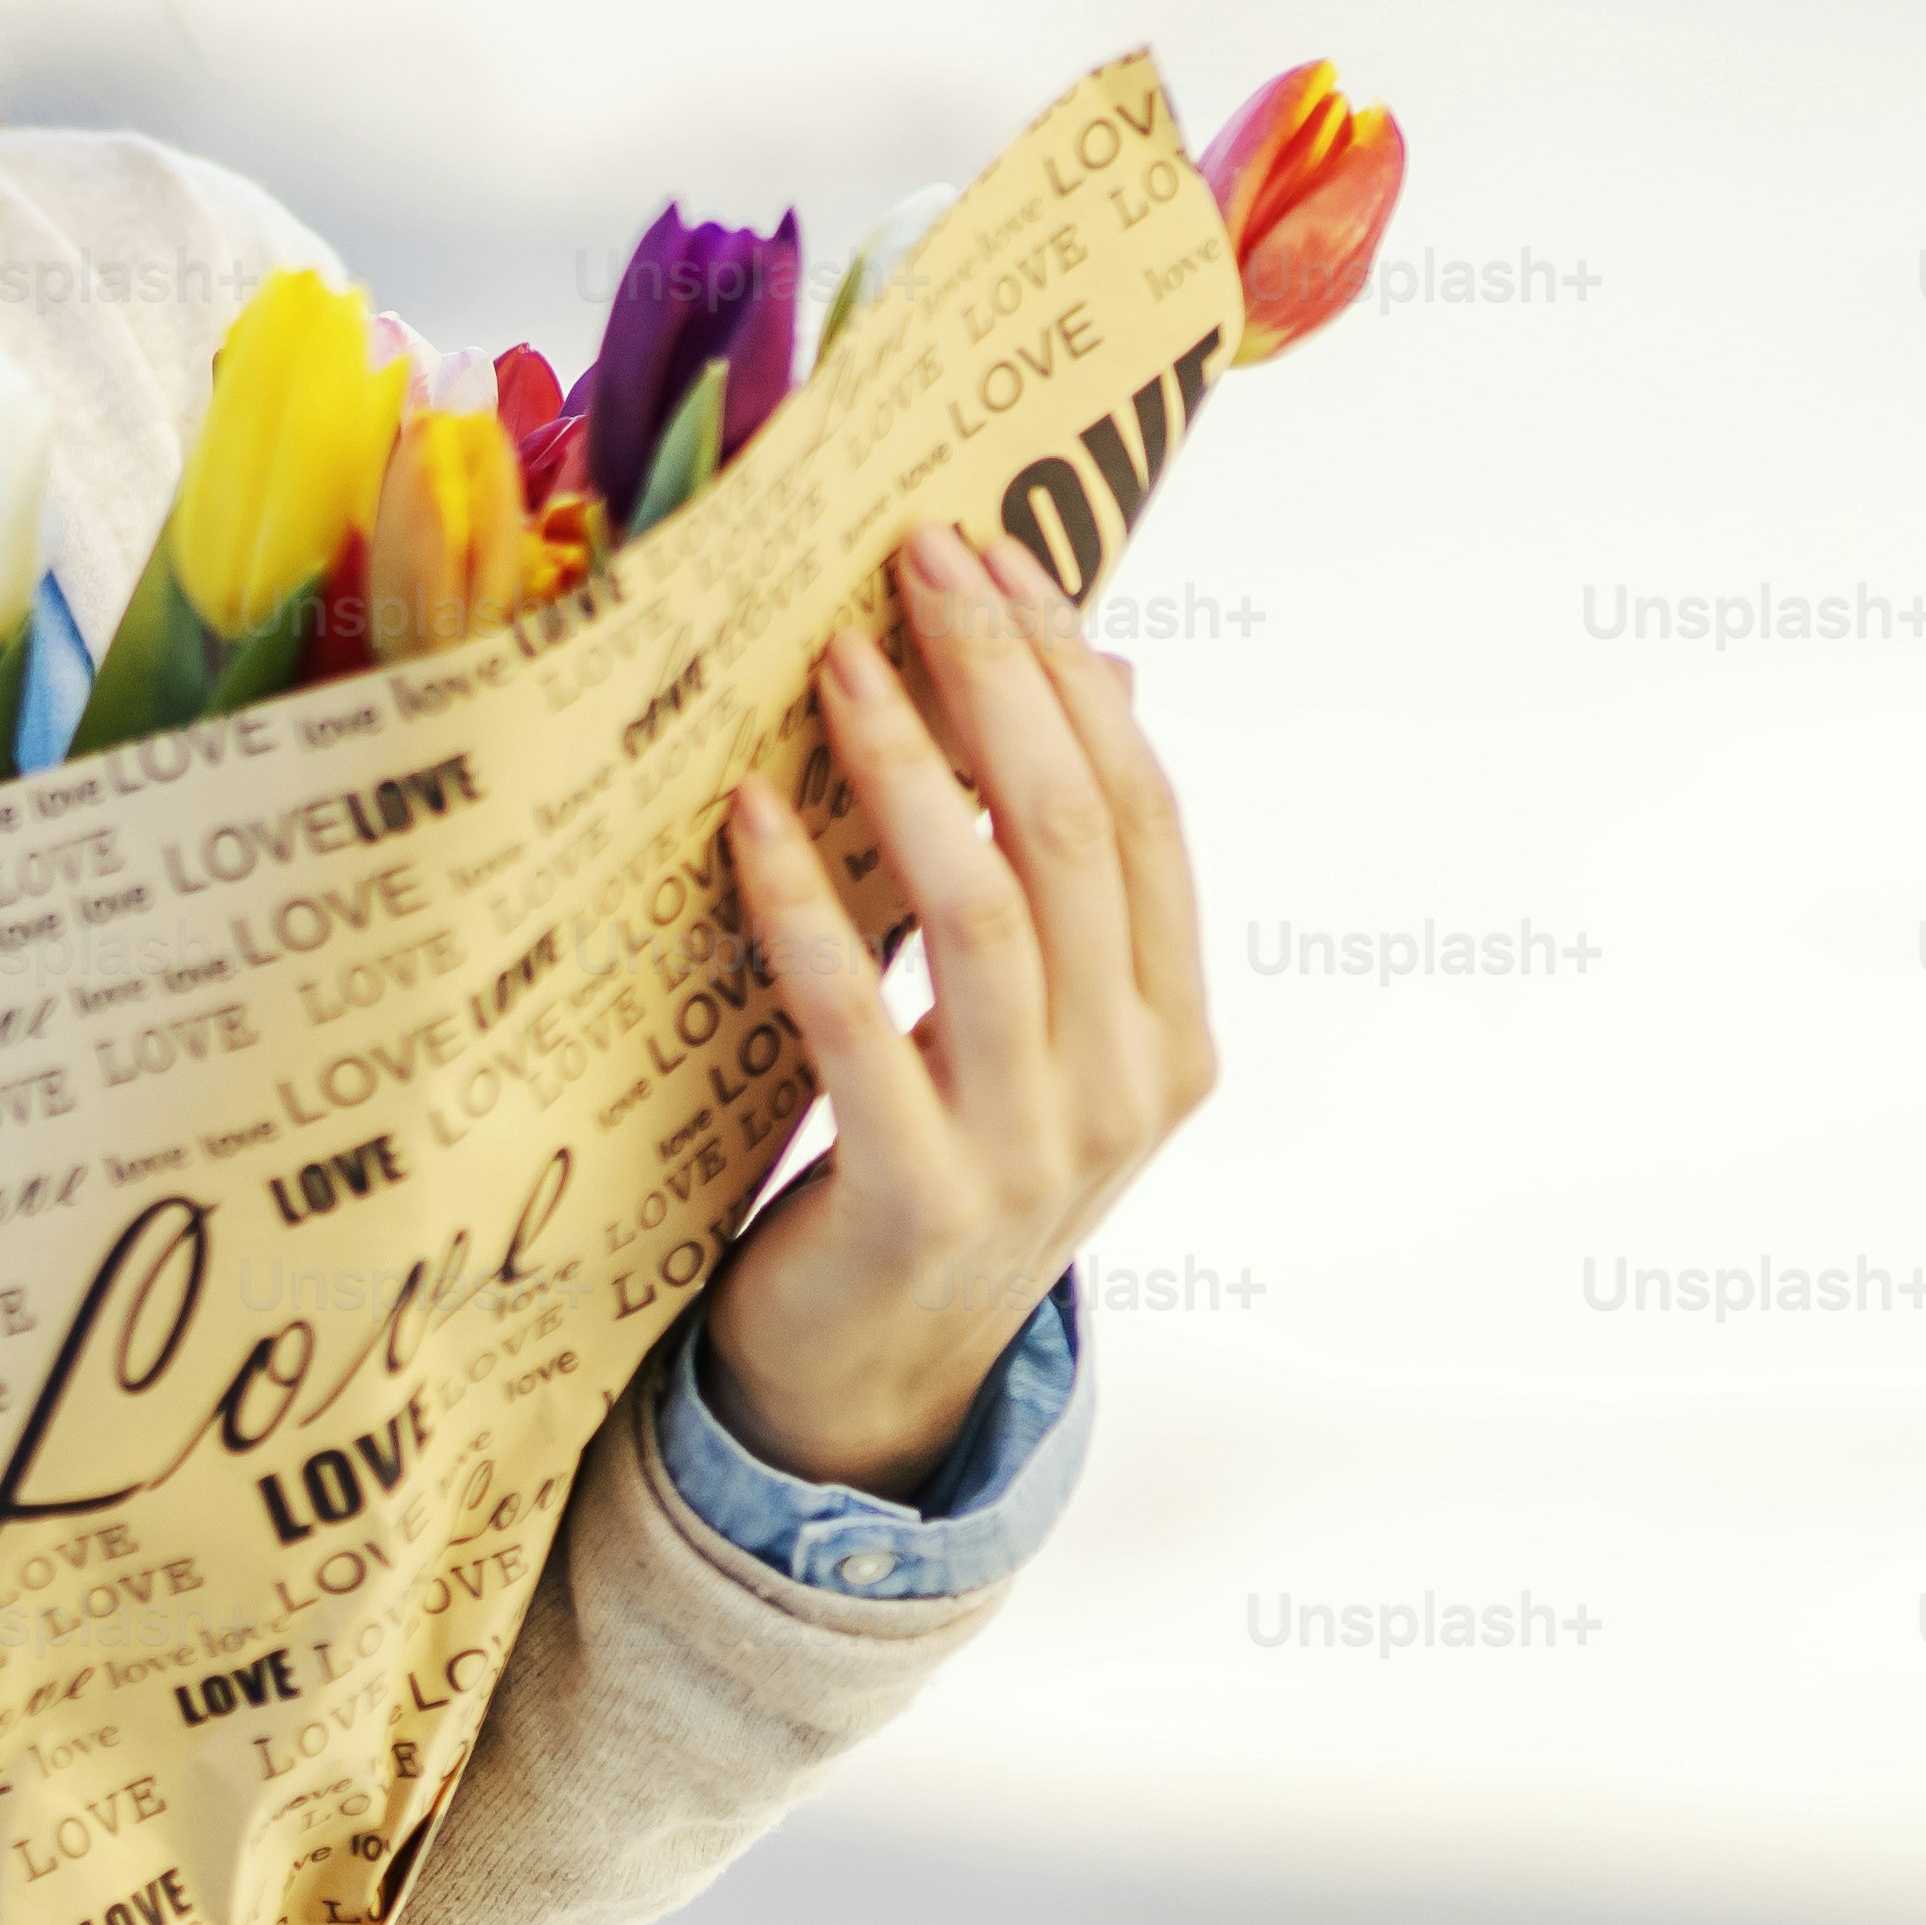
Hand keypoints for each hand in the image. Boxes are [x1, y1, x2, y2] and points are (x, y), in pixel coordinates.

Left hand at [698, 516, 1217, 1495]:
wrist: (877, 1374)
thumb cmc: (940, 1155)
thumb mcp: (1024, 1026)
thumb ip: (1055, 877)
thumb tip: (1087, 663)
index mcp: (1176, 1029)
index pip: (1145, 811)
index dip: (1068, 672)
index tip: (991, 549)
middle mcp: (1131, 1084)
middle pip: (1075, 836)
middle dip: (994, 678)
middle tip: (910, 557)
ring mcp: (1036, 1148)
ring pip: (986, 911)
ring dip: (908, 764)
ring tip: (831, 655)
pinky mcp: (920, 1196)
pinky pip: (856, 1016)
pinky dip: (803, 902)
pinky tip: (749, 810)